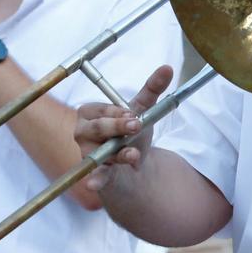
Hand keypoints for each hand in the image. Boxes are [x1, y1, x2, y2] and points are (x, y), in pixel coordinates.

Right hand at [77, 65, 174, 186]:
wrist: (134, 162)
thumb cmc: (131, 131)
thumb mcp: (142, 110)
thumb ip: (152, 89)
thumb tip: (168, 68)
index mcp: (90, 113)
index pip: (102, 110)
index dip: (118, 113)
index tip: (133, 115)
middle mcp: (83, 133)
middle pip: (97, 128)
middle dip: (116, 127)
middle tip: (136, 125)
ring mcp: (88, 153)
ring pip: (100, 152)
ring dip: (117, 153)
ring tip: (134, 154)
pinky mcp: (95, 173)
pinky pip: (94, 175)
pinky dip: (95, 180)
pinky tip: (93, 184)